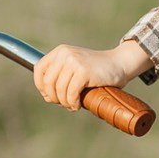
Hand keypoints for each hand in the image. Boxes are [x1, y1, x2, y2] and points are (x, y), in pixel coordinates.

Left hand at [34, 42, 148, 111]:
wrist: (120, 63)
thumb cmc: (97, 70)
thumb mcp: (75, 67)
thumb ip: (60, 76)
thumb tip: (46, 96)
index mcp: (60, 51)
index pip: (39, 69)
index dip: (40, 86)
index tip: (49, 96)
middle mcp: (65, 54)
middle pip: (47, 82)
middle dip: (53, 98)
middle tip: (63, 104)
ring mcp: (74, 61)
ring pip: (59, 90)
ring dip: (65, 103)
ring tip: (72, 106)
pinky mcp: (83, 71)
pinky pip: (70, 94)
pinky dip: (73, 103)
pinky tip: (78, 105)